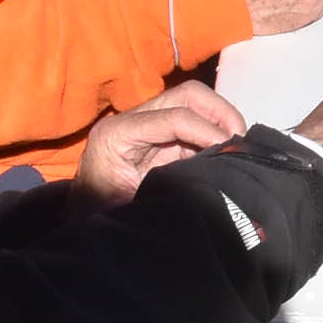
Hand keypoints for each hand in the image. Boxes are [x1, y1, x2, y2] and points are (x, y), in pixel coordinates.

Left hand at [75, 81, 244, 207]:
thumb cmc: (99, 218)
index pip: (174, 116)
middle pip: (188, 96)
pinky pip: (198, 127)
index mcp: (118, 134)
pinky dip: (218, 136)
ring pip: (197, 105)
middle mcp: (133, 121)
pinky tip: (228, 154)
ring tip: (237, 149)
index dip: (207, 130)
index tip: (230, 150)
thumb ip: (167, 187)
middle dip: (220, 113)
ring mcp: (150, 128)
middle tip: (239, 142)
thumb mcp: (131, 207)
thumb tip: (212, 175)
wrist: (83, 226)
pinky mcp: (164, 141)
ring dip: (222, 122)